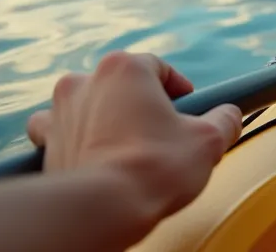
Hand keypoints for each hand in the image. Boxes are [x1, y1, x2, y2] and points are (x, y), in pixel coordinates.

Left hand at [25, 51, 242, 223]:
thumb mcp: (208, 140)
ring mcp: (60, 110)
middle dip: (140, 103)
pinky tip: (87, 152)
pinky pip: (54, 129)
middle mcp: (87, 80)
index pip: (158, 67)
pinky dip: (70, 137)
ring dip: (102, 116)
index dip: (177, 87)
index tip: (188, 108)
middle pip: (120, 84)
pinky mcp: (46, 141)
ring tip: (124, 143)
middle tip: (161, 131)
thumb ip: (223, 120)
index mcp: (126, 68)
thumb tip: (228, 115)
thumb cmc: (156, 168)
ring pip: (85, 102)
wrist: (104, 207)